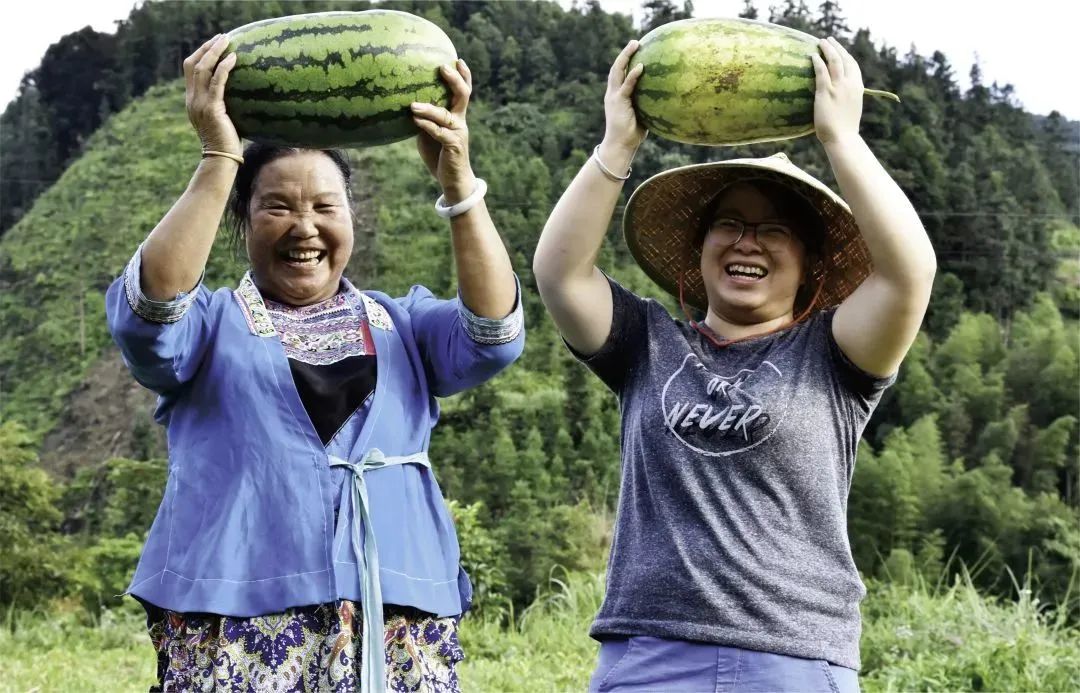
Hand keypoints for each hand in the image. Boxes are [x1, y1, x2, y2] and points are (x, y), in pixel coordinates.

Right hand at [184, 34, 240, 155]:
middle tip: (222, 37)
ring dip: (215, 52)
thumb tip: (240, 95)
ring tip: (227, 41)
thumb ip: (223, 106)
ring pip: (202, 69)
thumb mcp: (222, 120)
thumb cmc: (226, 142)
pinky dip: (224, 68)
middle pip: (193, 65)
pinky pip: (216, 82)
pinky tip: (234, 59)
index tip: (214, 45)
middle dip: (207, 48)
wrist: (221, 159)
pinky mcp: (212, 109)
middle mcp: (192, 100)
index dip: (201, 54)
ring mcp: (200, 104)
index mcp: (192, 101)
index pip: (190, 70)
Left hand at [411, 60, 474, 203]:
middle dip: (454, 80)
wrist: (453, 180)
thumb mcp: (430, 132)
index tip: (457, 59)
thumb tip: (404, 104)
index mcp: (456, 115)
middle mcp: (460, 121)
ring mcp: (458, 133)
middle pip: (462, 95)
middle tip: (443, 67)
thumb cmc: (439, 154)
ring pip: (445, 115)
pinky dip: (426, 125)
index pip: (463, 92)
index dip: (463, 75)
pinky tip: (416, 120)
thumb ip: (424, 118)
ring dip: (429, 108)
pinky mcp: (453, 146)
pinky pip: (439, 133)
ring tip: (413, 104)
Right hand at [602, 40, 646, 152]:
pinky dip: (632, 75)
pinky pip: (626, 86)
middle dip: (625, 53)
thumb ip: (647, 104)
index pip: (619, 74)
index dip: (626, 61)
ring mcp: (614, 97)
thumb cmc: (632, 134)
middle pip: (616, 68)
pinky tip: (641, 67)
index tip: (635, 51)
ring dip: (625, 56)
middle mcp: (612, 94)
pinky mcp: (618, 102)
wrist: (620, 146)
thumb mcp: (641, 115)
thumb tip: (666, 99)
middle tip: (635, 42)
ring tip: (635, 45)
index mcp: (616, 96)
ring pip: (617, 71)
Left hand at [811, 37, 863, 145]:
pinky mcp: (826, 92)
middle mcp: (850, 84)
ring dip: (827, 49)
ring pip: (834, 61)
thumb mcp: (850, 110)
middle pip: (844, 59)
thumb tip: (839, 99)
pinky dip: (817, 62)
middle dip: (836, 47)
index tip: (840, 49)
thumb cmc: (844, 130)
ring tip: (821, 42)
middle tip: (828, 40)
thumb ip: (847, 100)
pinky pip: (821, 72)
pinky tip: (812, 55)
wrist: (843, 138)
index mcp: (858, 88)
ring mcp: (838, 87)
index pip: (853, 66)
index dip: (846, 55)